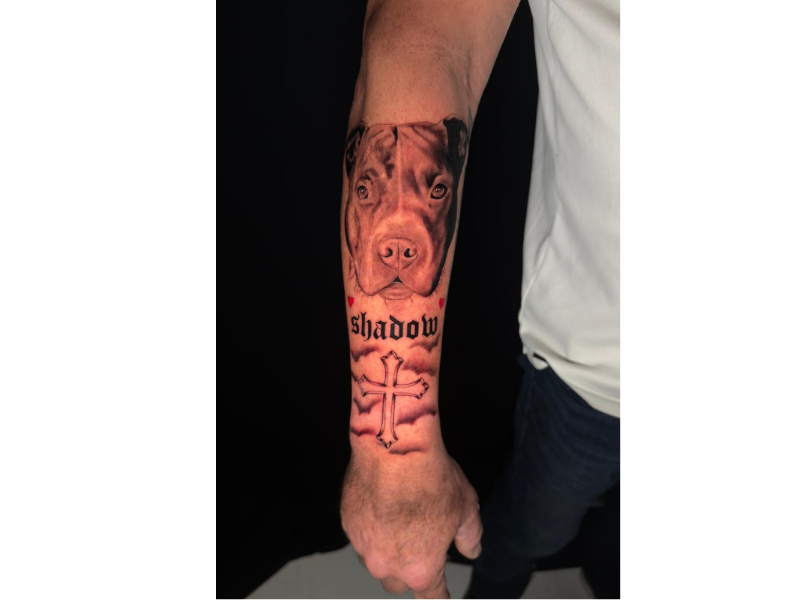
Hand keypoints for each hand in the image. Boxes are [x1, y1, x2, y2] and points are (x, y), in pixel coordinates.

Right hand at [341, 450, 482, 598]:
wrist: (395, 448)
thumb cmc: (432, 478)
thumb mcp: (466, 509)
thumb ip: (470, 536)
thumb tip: (471, 550)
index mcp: (420, 569)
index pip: (431, 596)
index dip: (439, 595)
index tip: (440, 594)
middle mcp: (387, 563)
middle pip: (397, 582)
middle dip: (409, 571)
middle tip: (422, 545)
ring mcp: (363, 544)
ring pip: (375, 558)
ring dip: (387, 548)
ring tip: (402, 519)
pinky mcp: (347, 522)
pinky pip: (361, 533)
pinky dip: (372, 526)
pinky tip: (384, 504)